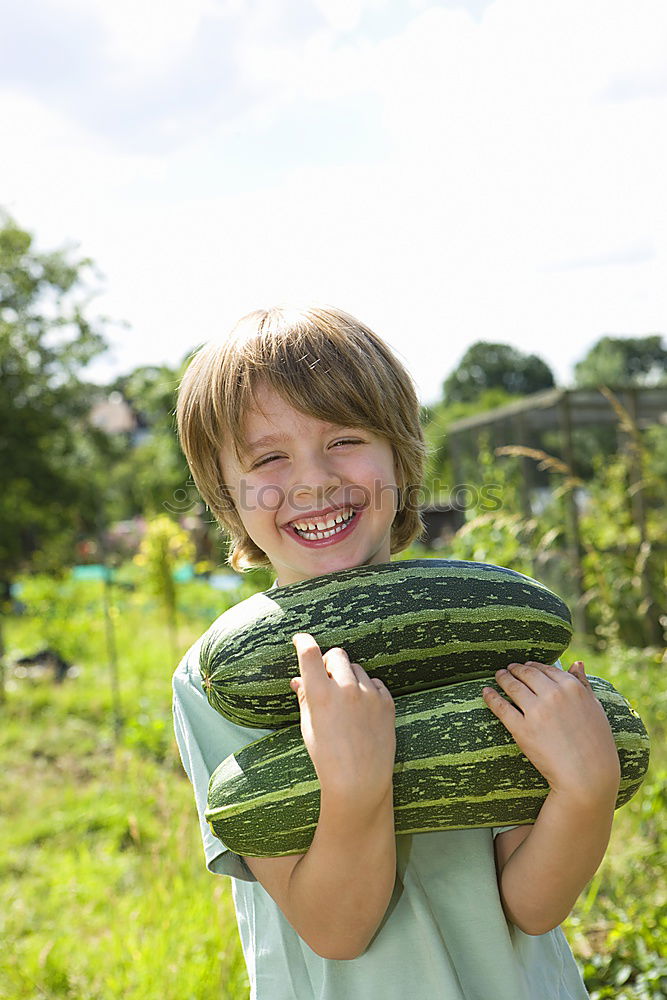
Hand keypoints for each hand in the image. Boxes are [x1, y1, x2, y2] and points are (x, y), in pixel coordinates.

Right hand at [290, 633, 395, 812]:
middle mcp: (346, 689)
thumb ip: (306, 698)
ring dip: (349, 677)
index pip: (309, 653)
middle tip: (327, 679)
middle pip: (337, 655)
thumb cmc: (328, 757)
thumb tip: (299, 680)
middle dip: (329, 662)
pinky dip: (367, 689)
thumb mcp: (309, 727)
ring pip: (357, 668)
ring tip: (346, 703)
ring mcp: (369, 695)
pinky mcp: (387, 702)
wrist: (360, 781)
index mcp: (321, 695)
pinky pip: (374, 683)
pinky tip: (362, 709)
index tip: (300, 640)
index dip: (303, 641)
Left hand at [482, 661, 620, 805]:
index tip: (525, 666)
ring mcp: (536, 711)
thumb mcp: (595, 708)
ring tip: (498, 676)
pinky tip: (486, 692)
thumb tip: (577, 663)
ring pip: (513, 686)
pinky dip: (491, 697)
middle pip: (526, 674)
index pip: (545, 669)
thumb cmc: (596, 743)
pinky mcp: (522, 729)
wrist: (588, 775)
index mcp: (572, 687)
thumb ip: (584, 683)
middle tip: (507, 669)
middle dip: (515, 669)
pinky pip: (501, 707)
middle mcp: (553, 695)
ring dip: (503, 678)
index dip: (533, 666)